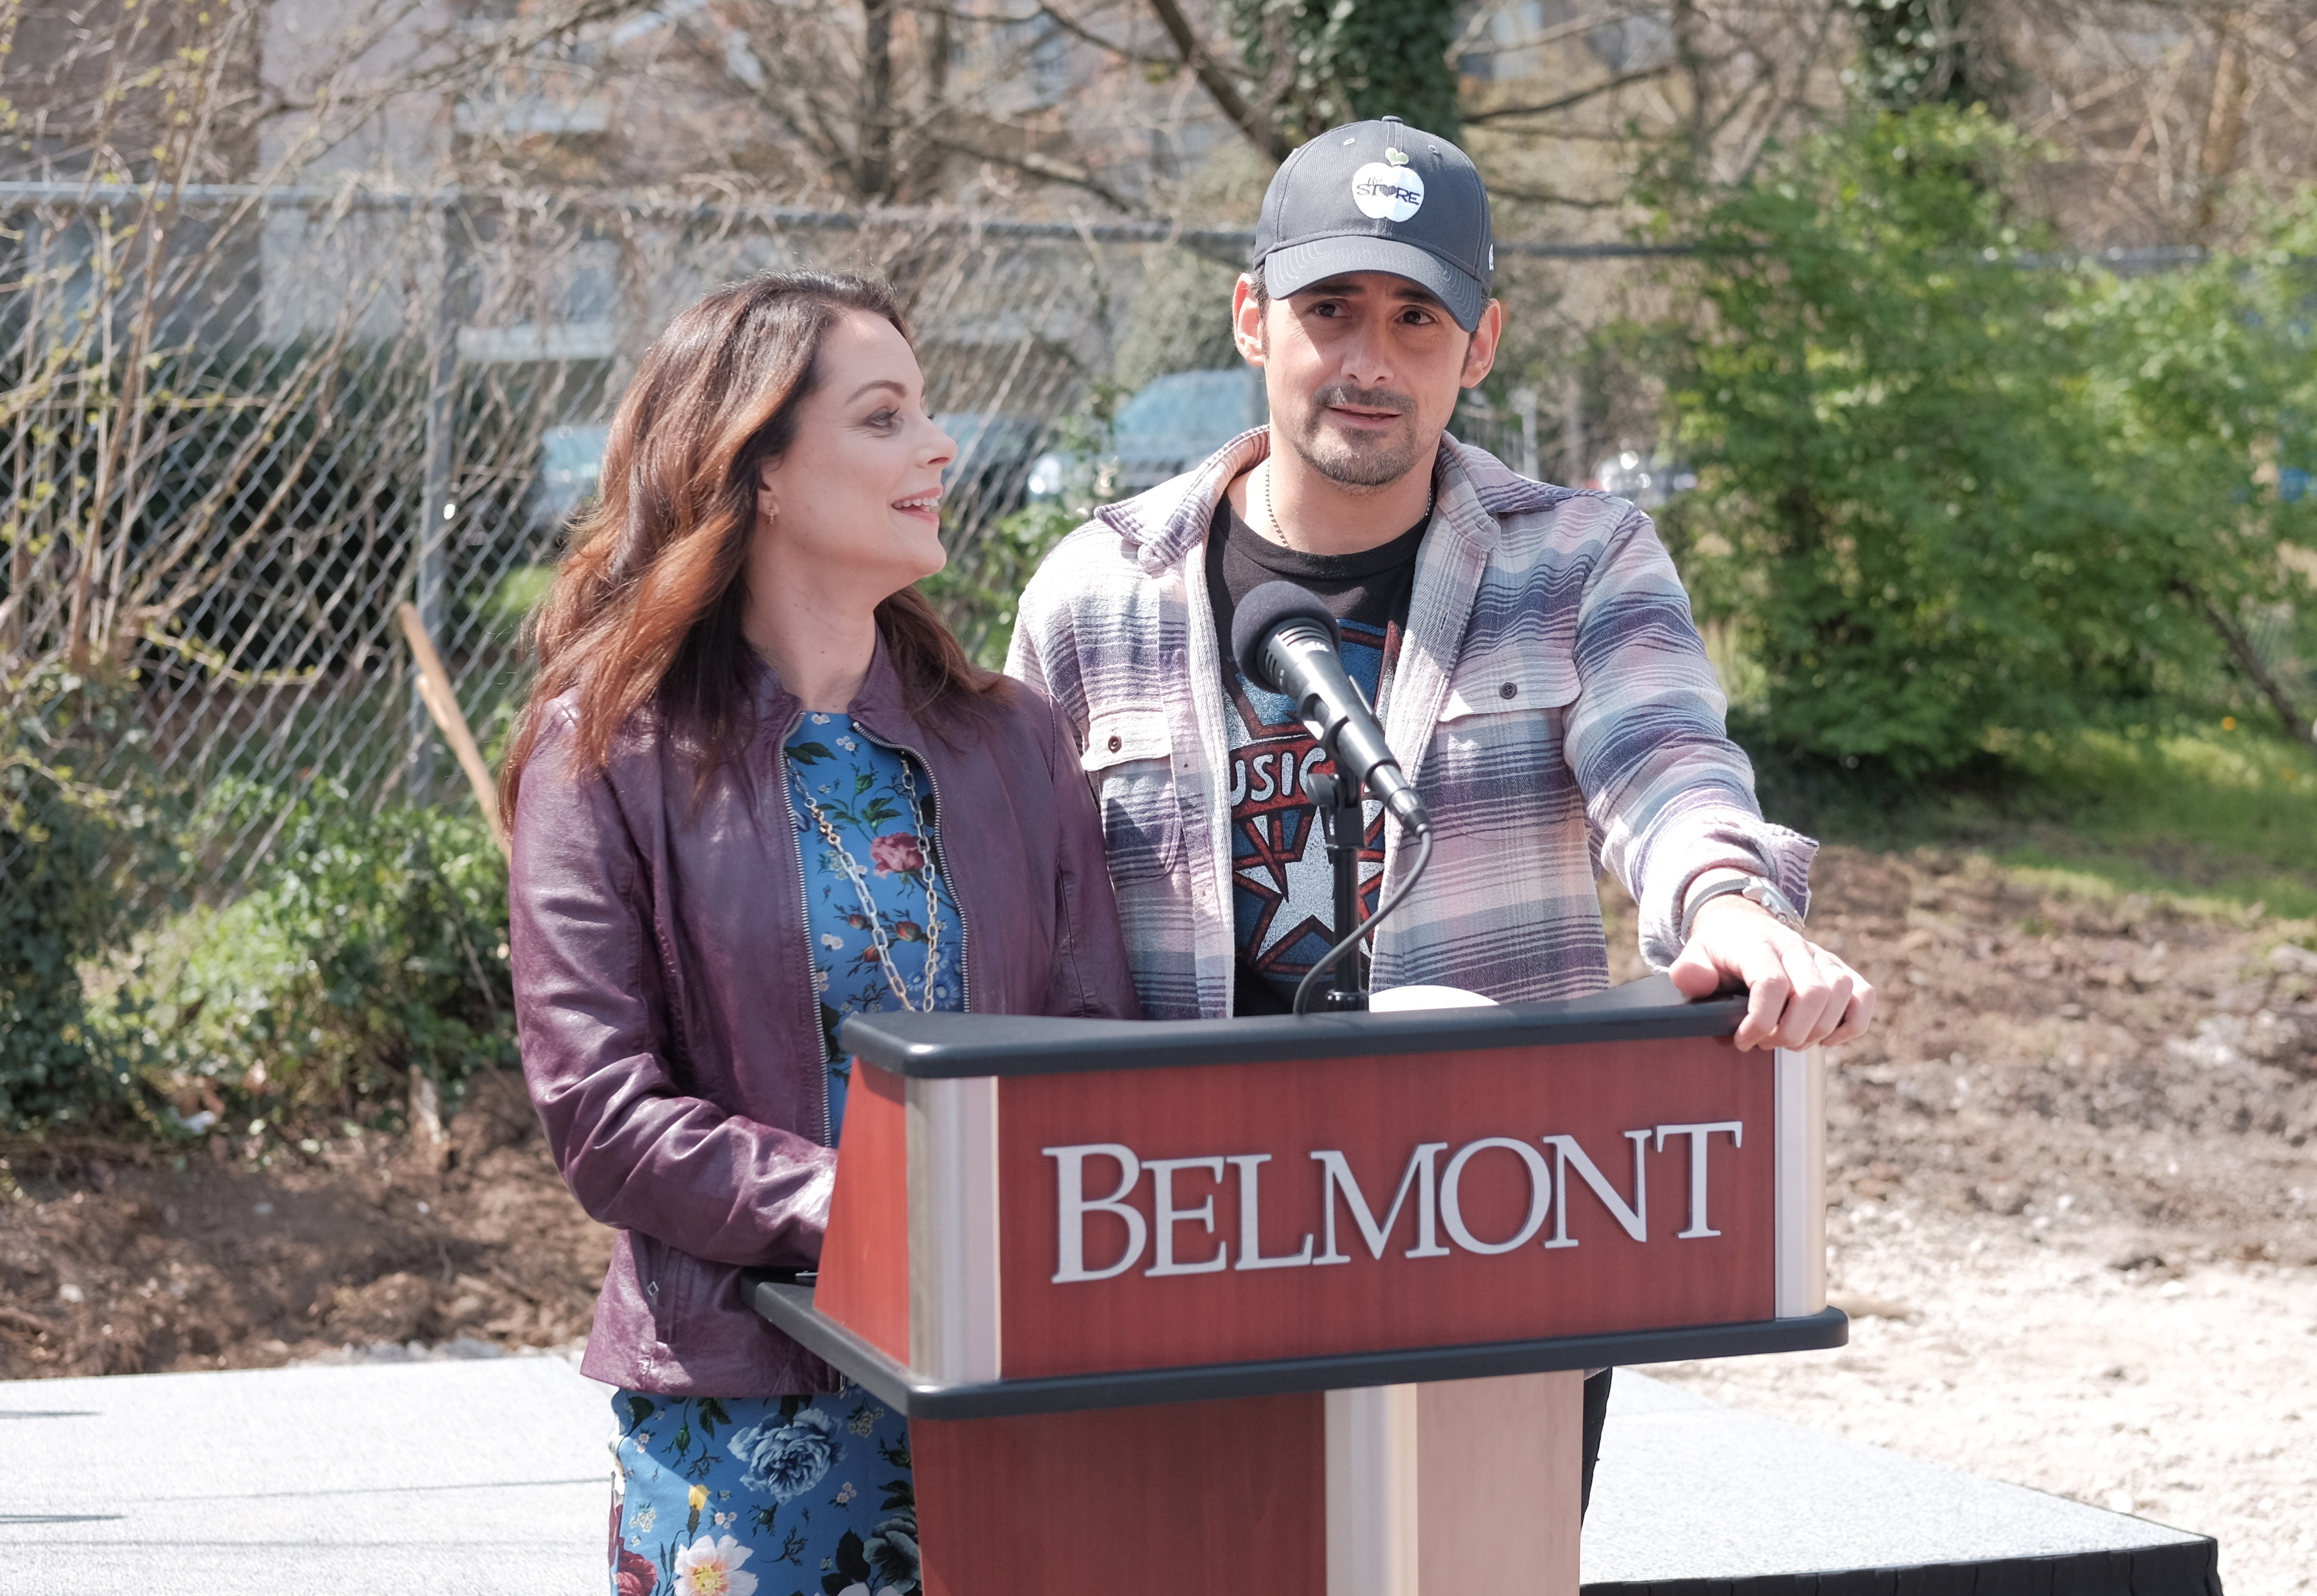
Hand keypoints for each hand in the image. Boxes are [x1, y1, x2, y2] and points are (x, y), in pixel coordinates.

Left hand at [1667, 894, 1875, 1051]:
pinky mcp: (1838, 968)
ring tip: (1790, 1040)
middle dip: (1791, 1032)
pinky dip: (1852, 1023)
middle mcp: (1795, 947)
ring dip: (1818, 1030)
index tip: (1744, 1040)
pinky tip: (1826, 1037)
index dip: (1760, 1021)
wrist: (1741, 922)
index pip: (1772, 984)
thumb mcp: (1694, 954)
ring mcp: (1820, 957)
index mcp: (1758, 945)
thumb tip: (1696, 981)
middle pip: (1813, 994)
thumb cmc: (1720, 947)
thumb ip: (1689, 970)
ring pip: (1840, 994)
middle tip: (1767, 1043)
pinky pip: (1863, 994)